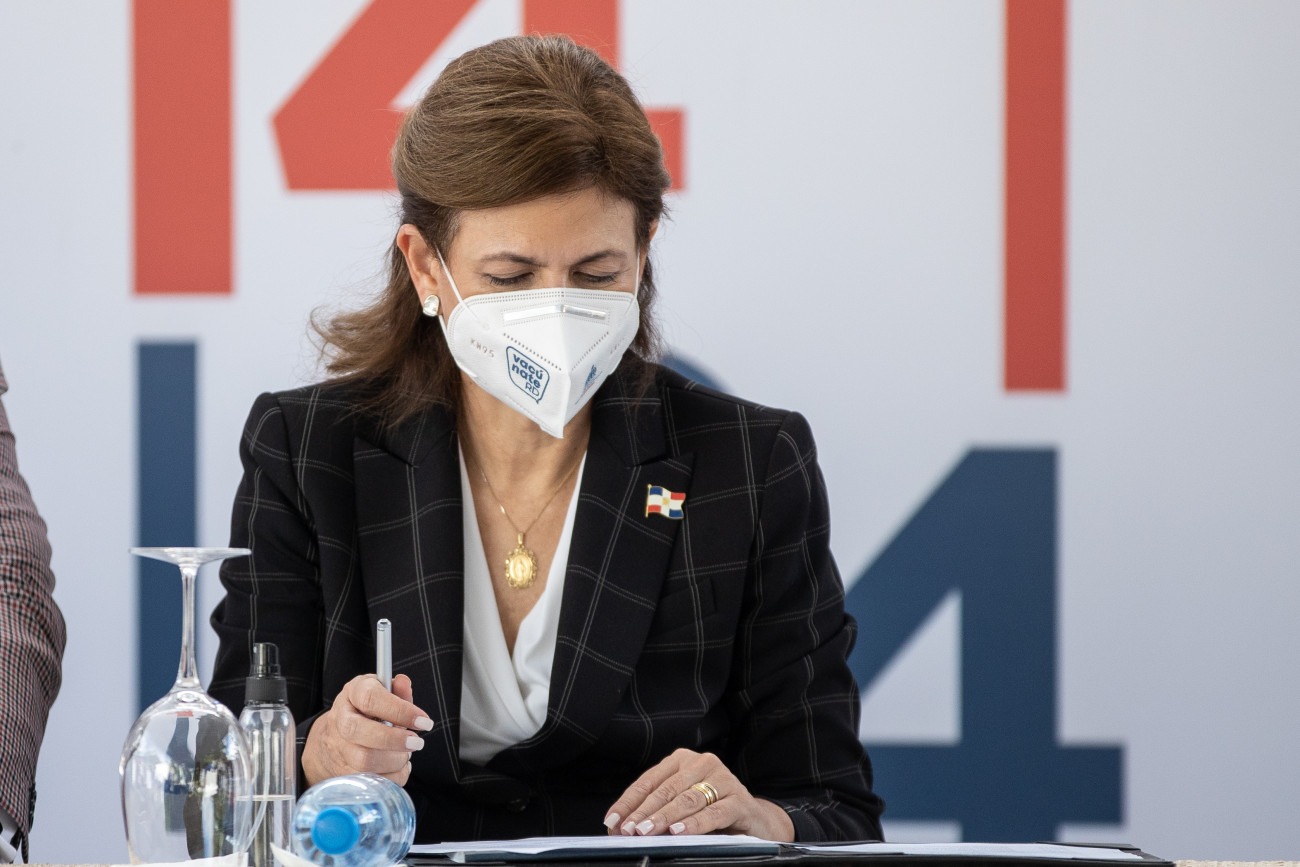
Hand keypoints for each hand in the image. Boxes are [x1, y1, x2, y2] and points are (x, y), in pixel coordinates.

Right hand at [301, 673, 432, 786]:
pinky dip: (390, 778)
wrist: (335, 737)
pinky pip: (367, 781)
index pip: (371, 699)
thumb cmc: (367, 712)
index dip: (400, 711)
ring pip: (364, 761)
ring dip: (394, 761)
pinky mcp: (341, 771)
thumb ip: (397, 691)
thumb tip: (404, 682)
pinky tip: (397, 768)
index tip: (424, 721)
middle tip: (417, 743)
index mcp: (353, 693)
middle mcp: (340, 719)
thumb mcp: (381, 694)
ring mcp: (337, 747)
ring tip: (405, 755)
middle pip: (360, 732)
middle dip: (395, 740)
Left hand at [603, 748, 794, 841]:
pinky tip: (679, 832)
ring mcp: (723, 779)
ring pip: (688, 799)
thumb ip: (655, 811)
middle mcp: (702, 763)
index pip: (649, 781)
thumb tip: (620, 826)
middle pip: (666, 790)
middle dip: (643, 812)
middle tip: (628, 830)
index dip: (629, 802)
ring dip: (664, 818)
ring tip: (647, 832)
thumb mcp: (681, 807)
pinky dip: (694, 823)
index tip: (612, 820)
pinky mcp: (740, 800)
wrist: (754, 821)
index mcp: (683, 760)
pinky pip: (714, 813)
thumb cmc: (711, 812)